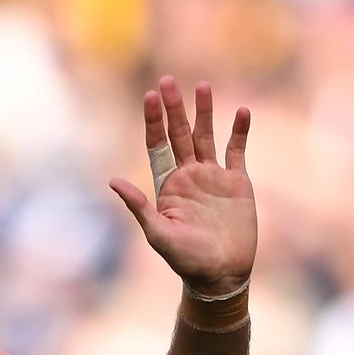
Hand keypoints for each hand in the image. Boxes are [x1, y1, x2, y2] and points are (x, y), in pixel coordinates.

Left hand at [109, 76, 256, 296]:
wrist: (221, 274)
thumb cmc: (186, 259)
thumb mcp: (158, 234)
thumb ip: (138, 207)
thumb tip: (112, 181)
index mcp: (167, 185)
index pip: (157, 145)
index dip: (153, 121)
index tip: (149, 97)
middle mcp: (188, 176)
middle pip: (179, 134)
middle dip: (174, 109)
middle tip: (167, 80)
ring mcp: (213, 177)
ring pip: (206, 137)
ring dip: (204, 112)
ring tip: (201, 86)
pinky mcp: (238, 183)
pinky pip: (237, 151)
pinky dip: (239, 131)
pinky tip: (241, 110)